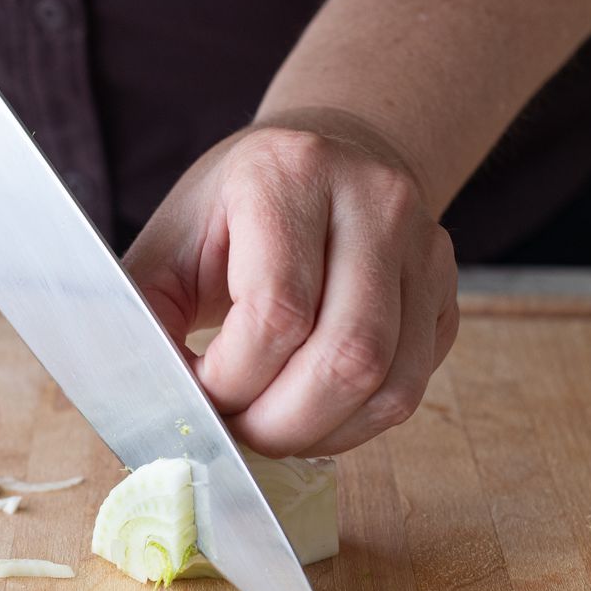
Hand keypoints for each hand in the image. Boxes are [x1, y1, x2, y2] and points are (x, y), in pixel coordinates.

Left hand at [124, 109, 458, 457]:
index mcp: (290, 173)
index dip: (232, 381)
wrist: (324, 156)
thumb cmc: (233, 210)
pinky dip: (355, 426)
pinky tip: (310, 415)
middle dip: (278, 423)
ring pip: (388, 386)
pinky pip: (410, 390)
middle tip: (234, 434)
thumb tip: (145, 403)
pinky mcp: (447, 295)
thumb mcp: (169, 242)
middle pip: (346, 357)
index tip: (198, 395)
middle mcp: (375, 201)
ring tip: (269, 430)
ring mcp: (424, 248)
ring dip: (319, 433)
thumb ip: (144, 314)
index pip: (277, 312)